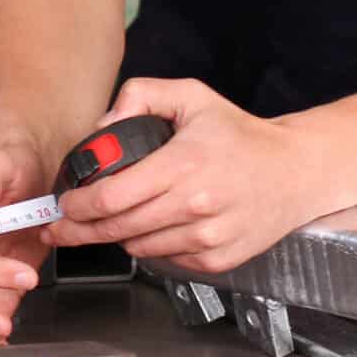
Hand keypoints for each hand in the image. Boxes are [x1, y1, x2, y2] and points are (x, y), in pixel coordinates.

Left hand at [45, 78, 355, 273]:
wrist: (296, 172)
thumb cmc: (241, 134)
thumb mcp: (191, 97)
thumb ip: (141, 95)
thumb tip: (101, 127)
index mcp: (184, 165)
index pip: (112, 198)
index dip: (78, 207)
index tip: (62, 205)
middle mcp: (196, 207)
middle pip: (118, 230)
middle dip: (81, 230)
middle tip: (61, 226)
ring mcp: (208, 239)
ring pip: (139, 248)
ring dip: (118, 237)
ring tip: (110, 221)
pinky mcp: (218, 261)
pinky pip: (166, 260)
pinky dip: (152, 246)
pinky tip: (154, 225)